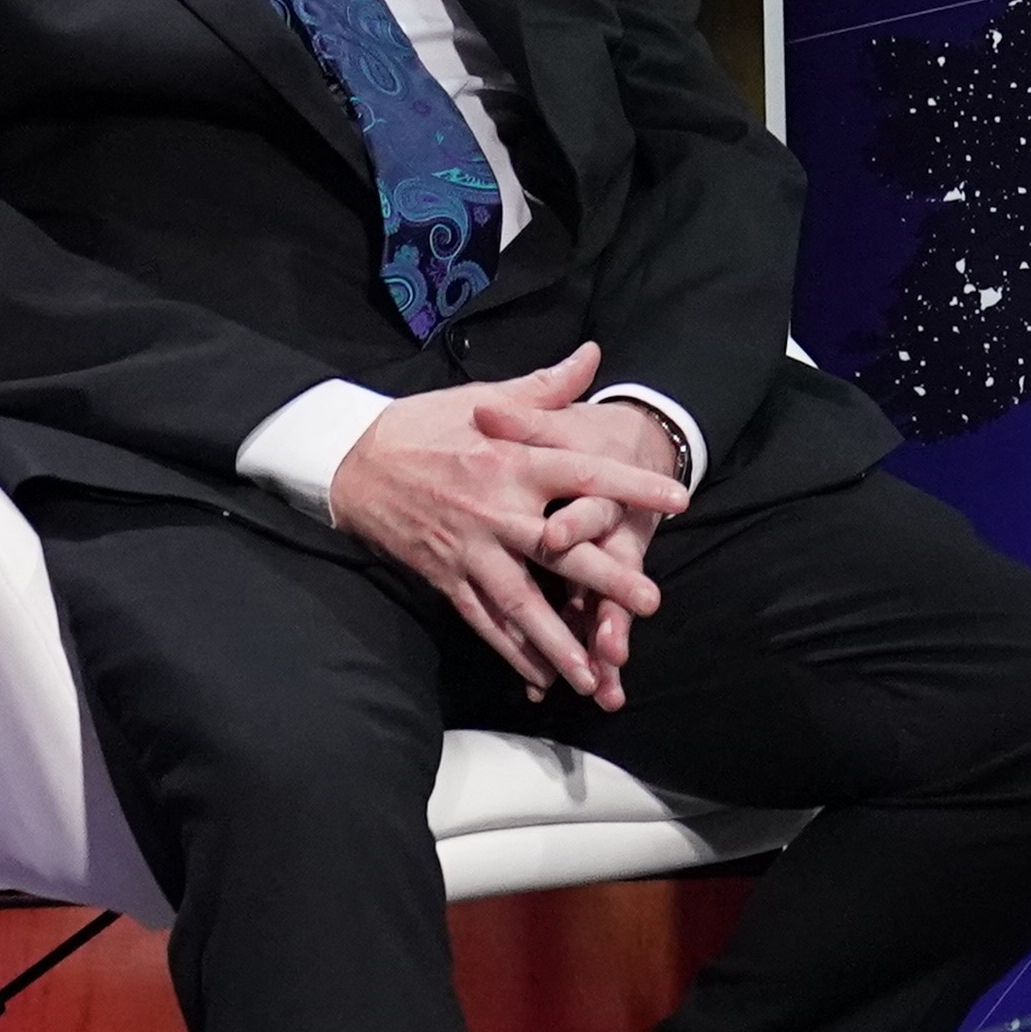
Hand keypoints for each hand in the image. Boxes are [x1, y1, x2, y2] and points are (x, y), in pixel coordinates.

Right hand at [328, 345, 690, 705]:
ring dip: (557, 640)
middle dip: (605, 578)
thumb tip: (593, 355)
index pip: (584, 473)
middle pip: (558, 550)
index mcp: (511, 462)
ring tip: (595, 674)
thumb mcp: (483, 397)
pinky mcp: (446, 578)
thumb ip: (545, 388)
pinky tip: (541, 677)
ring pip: (520, 602)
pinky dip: (512, 651)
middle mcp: (495, 511)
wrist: (351, 464)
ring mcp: (469, 550)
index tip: (679, 499)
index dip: (633, 485)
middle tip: (651, 600)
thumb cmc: (426, 427)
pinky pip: (483, 621)